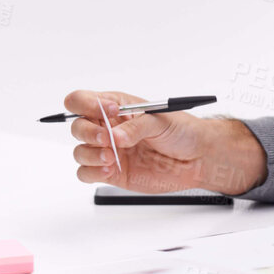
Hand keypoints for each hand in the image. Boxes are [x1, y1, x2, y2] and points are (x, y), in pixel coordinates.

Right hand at [64, 89, 267, 195]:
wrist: (196, 158)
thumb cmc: (181, 131)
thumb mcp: (161, 119)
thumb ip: (137, 126)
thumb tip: (115, 136)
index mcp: (115, 106)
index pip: (82, 100)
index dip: (86, 104)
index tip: (109, 111)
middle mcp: (107, 127)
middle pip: (77, 126)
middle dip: (87, 133)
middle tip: (107, 140)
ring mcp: (108, 150)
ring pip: (79, 151)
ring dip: (90, 154)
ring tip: (113, 157)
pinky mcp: (112, 172)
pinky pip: (86, 173)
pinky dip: (92, 172)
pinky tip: (110, 170)